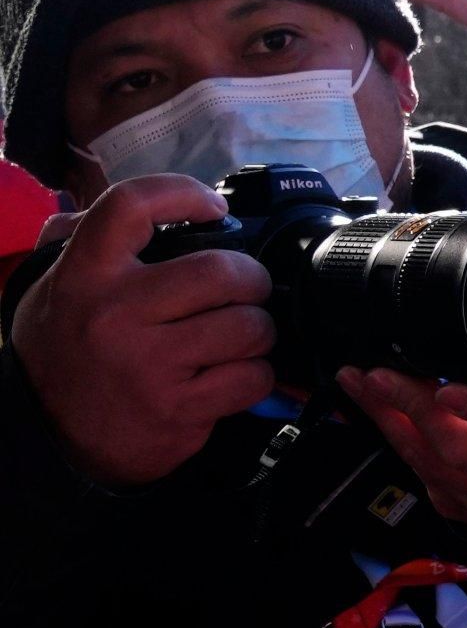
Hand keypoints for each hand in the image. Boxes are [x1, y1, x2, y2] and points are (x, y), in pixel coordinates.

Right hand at [6, 176, 276, 484]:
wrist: (47, 434)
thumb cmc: (64, 350)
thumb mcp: (53, 287)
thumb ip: (84, 239)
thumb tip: (147, 204)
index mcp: (84, 274)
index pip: (131, 206)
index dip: (182, 192)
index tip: (213, 207)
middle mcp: (115, 314)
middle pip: (221, 271)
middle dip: (251, 278)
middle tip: (246, 287)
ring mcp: (148, 365)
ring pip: (249, 327)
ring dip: (258, 330)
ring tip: (240, 334)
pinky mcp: (178, 409)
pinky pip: (252, 378)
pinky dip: (255, 375)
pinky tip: (233, 374)